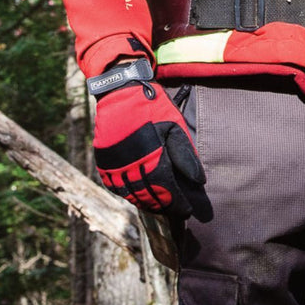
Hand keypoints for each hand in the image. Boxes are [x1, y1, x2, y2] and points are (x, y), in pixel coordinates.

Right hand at [93, 73, 205, 218]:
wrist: (122, 93)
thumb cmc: (154, 108)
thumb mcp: (176, 127)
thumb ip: (186, 156)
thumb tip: (199, 181)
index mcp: (153, 159)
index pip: (168, 191)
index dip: (179, 204)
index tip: (189, 211)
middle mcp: (132, 167)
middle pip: (150, 196)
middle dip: (165, 206)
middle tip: (176, 211)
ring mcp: (116, 167)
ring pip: (133, 194)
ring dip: (147, 203)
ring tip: (160, 207)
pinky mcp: (105, 163)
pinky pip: (117, 186)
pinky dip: (129, 194)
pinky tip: (138, 196)